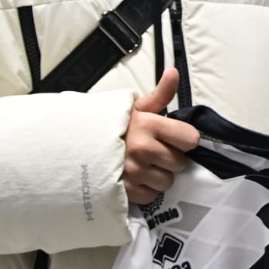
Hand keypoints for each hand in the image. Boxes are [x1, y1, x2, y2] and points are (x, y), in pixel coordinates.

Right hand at [122, 70, 199, 204]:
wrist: (77, 143)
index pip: (191, 139)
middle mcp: (144, 149)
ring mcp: (134, 172)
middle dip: (169, 158)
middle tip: (153, 152)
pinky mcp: (125, 191)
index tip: (173, 138)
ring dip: (158, 175)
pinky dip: (144, 189)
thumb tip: (174, 72)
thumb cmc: (113, 125)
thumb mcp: (136, 107)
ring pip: (166, 181)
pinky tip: (134, 178)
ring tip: (143, 165)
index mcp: (150, 125)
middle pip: (179, 163)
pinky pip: (150, 195)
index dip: (184, 139)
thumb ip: (160, 94)